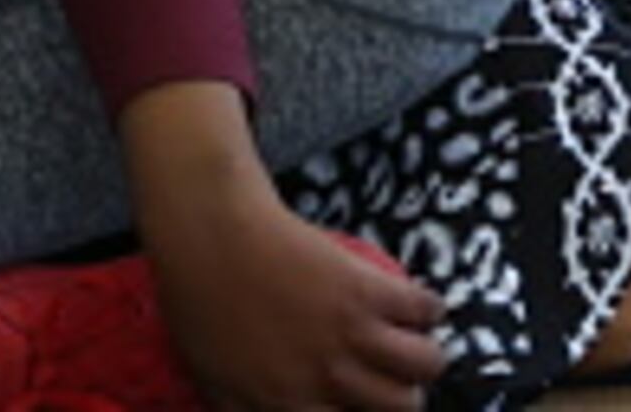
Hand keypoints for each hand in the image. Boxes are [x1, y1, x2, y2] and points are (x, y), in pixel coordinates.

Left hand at [148, 182, 445, 409]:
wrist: (209, 237)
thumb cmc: (200, 306)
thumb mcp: (214, 384)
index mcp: (290, 408)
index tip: (367, 406)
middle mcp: (328, 380)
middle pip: (400, 407)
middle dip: (406, 399)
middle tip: (397, 383)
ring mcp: (351, 334)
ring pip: (426, 364)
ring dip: (426, 358)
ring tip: (414, 346)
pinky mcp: (367, 290)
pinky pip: (425, 308)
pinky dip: (431, 309)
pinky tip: (420, 307)